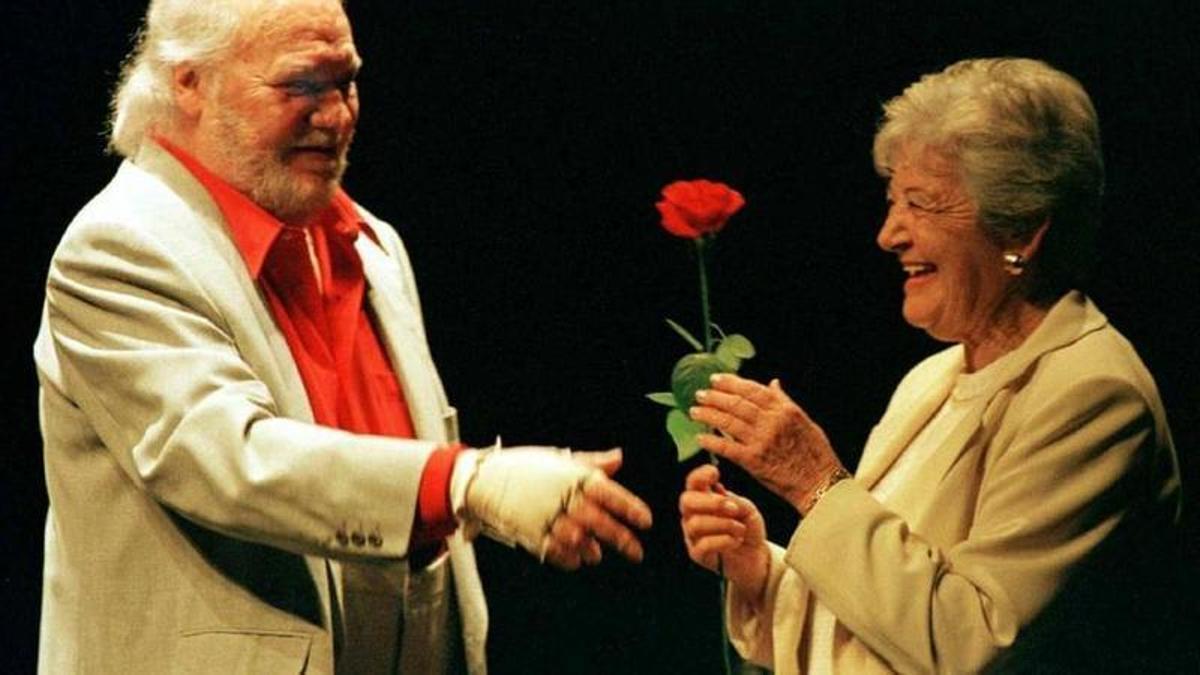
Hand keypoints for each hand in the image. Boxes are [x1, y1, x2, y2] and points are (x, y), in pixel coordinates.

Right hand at [459, 447, 651, 569]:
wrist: (485, 481)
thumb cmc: (525, 468)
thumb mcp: (560, 459)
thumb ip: (592, 463)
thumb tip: (619, 458)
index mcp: (574, 476)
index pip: (611, 493)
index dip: (631, 508)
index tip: (647, 522)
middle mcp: (564, 498)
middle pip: (600, 522)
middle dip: (621, 538)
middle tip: (637, 553)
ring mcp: (548, 518)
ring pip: (580, 540)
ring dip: (592, 550)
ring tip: (598, 555)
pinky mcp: (532, 534)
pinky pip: (556, 552)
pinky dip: (569, 559)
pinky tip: (577, 559)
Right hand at [679, 464, 769, 601]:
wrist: (756, 558)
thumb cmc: (748, 529)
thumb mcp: (747, 509)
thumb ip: (734, 500)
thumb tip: (718, 491)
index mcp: (704, 499)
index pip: (692, 483)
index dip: (699, 475)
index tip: (715, 473)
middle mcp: (693, 515)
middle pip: (686, 501)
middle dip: (710, 502)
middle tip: (733, 509)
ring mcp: (693, 535)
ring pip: (696, 524)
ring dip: (723, 524)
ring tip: (740, 529)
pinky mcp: (697, 554)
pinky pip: (703, 544)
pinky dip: (724, 541)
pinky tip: (735, 541)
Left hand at [690, 374, 843, 513]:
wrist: (819, 483)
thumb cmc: (815, 453)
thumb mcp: (804, 420)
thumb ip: (785, 401)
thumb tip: (772, 383)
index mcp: (784, 410)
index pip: (752, 389)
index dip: (731, 383)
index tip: (716, 380)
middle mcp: (772, 422)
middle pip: (736, 403)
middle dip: (714, 397)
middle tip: (700, 394)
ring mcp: (761, 441)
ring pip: (728, 422)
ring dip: (708, 415)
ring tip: (695, 412)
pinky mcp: (754, 461)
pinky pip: (726, 448)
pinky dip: (711, 441)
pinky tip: (700, 437)